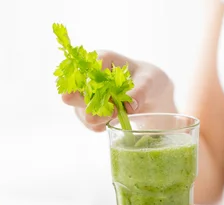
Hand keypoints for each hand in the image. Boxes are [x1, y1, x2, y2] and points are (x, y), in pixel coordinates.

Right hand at [61, 51, 176, 131]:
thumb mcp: (149, 81)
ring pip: (80, 111)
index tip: (110, 100)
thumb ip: (140, 91)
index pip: (85, 72)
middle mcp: (88, 76)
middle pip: (73, 92)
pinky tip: (114, 121)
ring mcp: (86, 95)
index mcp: (101, 59)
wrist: (150, 95)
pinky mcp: (89, 111)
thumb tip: (129, 106)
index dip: (92, 87)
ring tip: (115, 117)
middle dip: (90, 106)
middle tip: (111, 113)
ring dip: (98, 118)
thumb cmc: (148, 80)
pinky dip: (101, 125)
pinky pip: (89, 123)